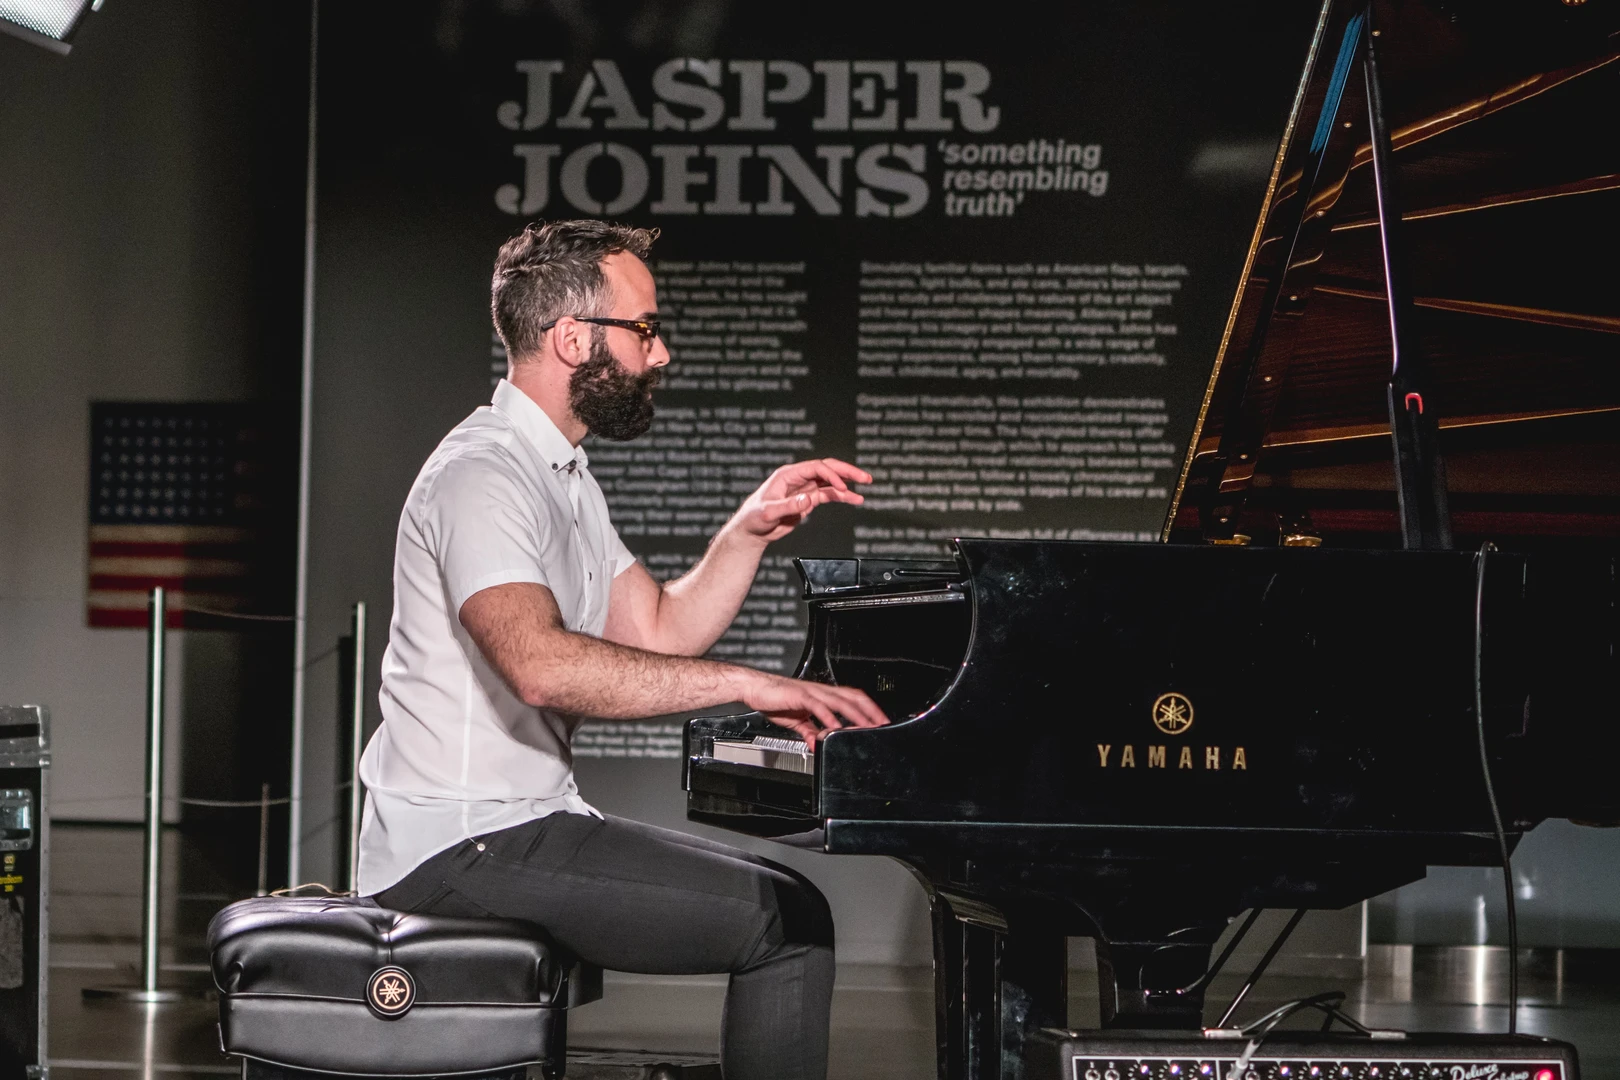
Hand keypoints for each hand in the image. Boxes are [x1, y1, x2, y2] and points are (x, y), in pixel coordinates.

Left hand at [729, 458, 870, 543]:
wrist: (751, 531)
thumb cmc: (754, 518)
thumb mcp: (769, 512)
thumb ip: (788, 505)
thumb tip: (808, 499)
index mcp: (788, 475)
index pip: (816, 468)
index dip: (831, 475)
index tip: (843, 487)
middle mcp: (798, 479)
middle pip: (827, 469)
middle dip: (847, 472)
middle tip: (864, 477)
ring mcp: (804, 489)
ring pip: (830, 481)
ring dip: (848, 483)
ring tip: (865, 484)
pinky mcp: (807, 500)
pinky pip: (828, 495)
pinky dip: (842, 496)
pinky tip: (854, 498)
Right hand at [737, 670, 888, 744]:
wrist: (754, 688)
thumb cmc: (775, 699)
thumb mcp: (797, 721)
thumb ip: (810, 732)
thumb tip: (819, 744)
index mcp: (823, 695)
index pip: (852, 699)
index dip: (868, 709)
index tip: (879, 722)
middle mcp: (821, 691)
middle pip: (853, 697)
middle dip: (870, 711)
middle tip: (883, 724)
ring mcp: (812, 692)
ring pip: (840, 701)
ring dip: (855, 714)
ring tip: (867, 726)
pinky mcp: (800, 695)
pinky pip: (818, 706)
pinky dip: (829, 717)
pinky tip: (836, 727)